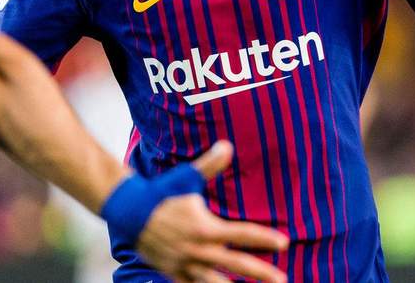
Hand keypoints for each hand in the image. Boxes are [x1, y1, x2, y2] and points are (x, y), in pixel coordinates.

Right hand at [136, 141, 289, 282]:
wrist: (130, 211)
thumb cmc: (163, 193)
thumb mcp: (187, 178)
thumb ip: (210, 164)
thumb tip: (227, 145)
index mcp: (206, 228)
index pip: (242, 233)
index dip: (265, 238)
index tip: (284, 243)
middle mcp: (199, 250)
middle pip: (237, 264)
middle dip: (261, 273)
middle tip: (282, 279)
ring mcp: (186, 264)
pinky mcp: (173, 273)